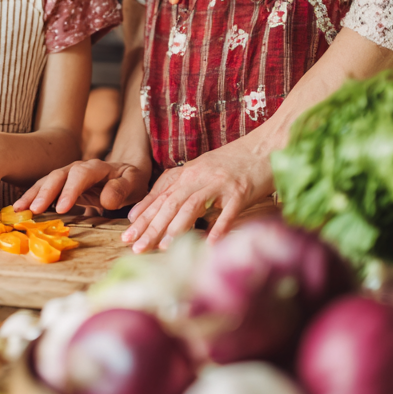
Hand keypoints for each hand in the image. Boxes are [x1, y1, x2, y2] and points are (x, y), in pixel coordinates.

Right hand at [14, 159, 149, 214]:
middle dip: (44, 192)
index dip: (69, 190)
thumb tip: (106, 199)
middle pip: (58, 176)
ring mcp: (68, 175)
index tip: (61, 208)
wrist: (126, 175)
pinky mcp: (62, 185)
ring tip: (19, 209)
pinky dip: (32, 197)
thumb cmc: (131, 181)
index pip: (80, 175)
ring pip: (47, 181)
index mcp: (97, 167)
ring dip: (33, 194)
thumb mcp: (135, 184)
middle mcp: (78, 168)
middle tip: (33, 210)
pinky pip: (45, 189)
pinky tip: (20, 208)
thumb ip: (121, 189)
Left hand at [121, 139, 274, 251]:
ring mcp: (219, 184)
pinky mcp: (241, 192)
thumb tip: (154, 208)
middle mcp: (199, 176)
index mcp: (187, 172)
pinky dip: (218, 229)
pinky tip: (209, 245)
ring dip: (176, 228)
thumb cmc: (234, 162)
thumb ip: (179, 186)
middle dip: (151, 227)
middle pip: (169, 203)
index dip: (142, 215)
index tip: (127, 233)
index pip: (159, 195)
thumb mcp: (201, 170)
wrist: (266, 145)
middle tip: (135, 247)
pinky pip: (227, 213)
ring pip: (191, 206)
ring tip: (162, 248)